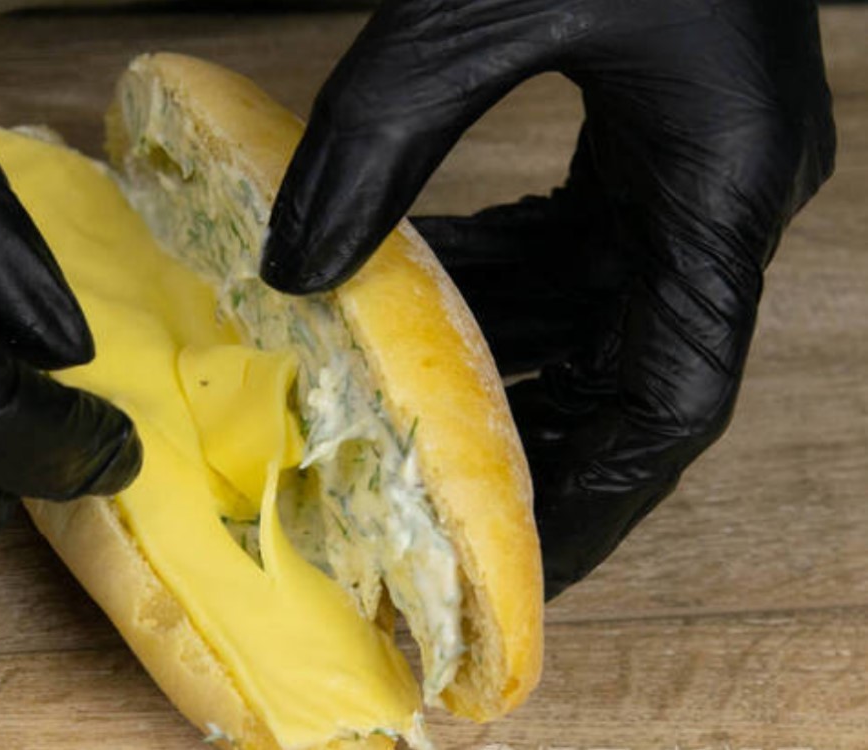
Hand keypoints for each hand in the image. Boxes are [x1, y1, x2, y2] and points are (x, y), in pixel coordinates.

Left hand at [261, 0, 834, 597]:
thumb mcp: (482, 1)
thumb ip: (386, 137)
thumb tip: (294, 265)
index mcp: (712, 183)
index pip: (671, 397)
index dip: (598, 496)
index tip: (517, 564)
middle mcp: (711, 194)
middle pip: (627, 370)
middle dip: (533, 439)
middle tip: (427, 502)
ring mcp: (679, 167)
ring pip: (587, 311)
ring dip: (492, 355)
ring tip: (392, 401)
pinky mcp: (640, 138)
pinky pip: (563, 242)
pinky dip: (489, 276)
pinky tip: (409, 284)